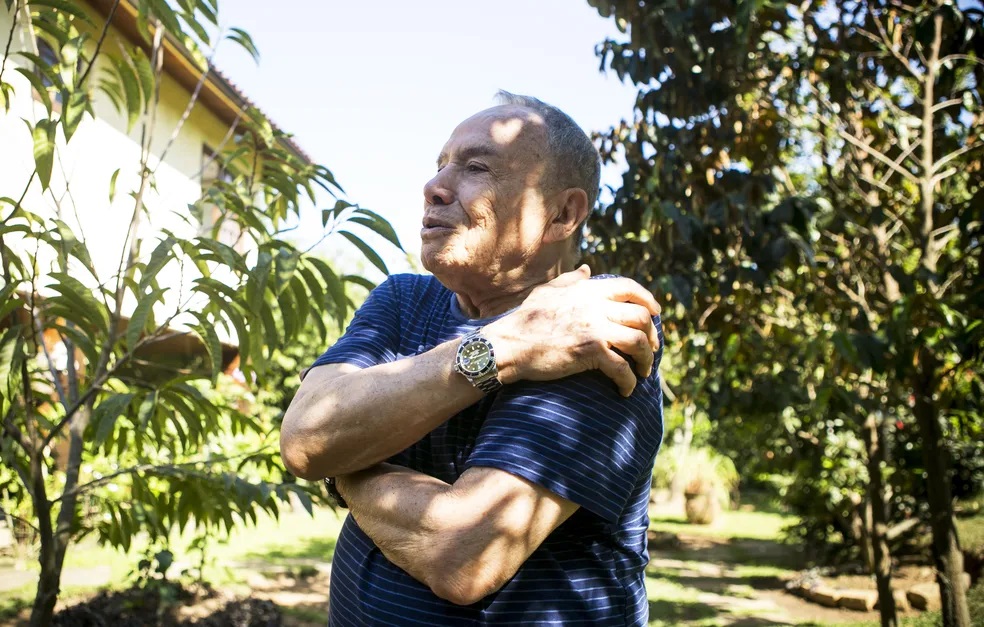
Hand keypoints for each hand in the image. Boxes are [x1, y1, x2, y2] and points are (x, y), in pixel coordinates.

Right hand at [483, 265, 660, 396]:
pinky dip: (628, 382)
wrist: (509, 345)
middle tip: (650, 349)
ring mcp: (594, 328)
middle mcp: (595, 306)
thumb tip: (586, 269)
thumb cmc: (525, 320)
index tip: (656, 313)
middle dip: (651, 335)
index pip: (629, 287)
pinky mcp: (590, 352)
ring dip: (646, 360)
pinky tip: (625, 390)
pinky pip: (621, 368)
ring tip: (642, 372)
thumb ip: (571, 280)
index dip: (647, 299)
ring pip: (638, 341)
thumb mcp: (547, 291)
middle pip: (641, 316)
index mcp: (588, 290)